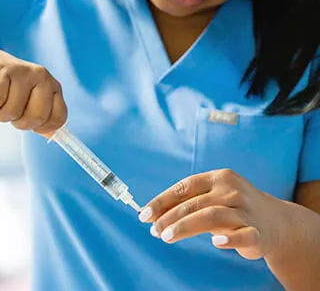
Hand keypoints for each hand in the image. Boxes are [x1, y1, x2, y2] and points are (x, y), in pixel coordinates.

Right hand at [0, 42, 66, 135]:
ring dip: (0, 113)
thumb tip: (53, 135)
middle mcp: (42, 76)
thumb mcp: (31, 101)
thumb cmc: (9, 87)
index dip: (43, 127)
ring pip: (12, 112)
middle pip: (37, 117)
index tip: (31, 122)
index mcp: (53, 86)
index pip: (59, 117)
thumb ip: (44, 118)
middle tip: (11, 109)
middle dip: (20, 122)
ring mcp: (21, 72)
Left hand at [138, 169, 291, 259]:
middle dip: (169, 217)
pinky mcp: (258, 232)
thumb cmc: (234, 207)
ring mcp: (246, 210)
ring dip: (186, 227)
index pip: (184, 187)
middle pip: (194, 203)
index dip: (162, 200)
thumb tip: (154, 215)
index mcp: (218, 178)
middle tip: (153, 230)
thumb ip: (188, 203)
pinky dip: (229, 239)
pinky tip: (216, 243)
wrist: (276, 221)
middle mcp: (231, 190)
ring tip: (167, 237)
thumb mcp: (213, 197)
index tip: (144, 214)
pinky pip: (243, 235)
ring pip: (211, 217)